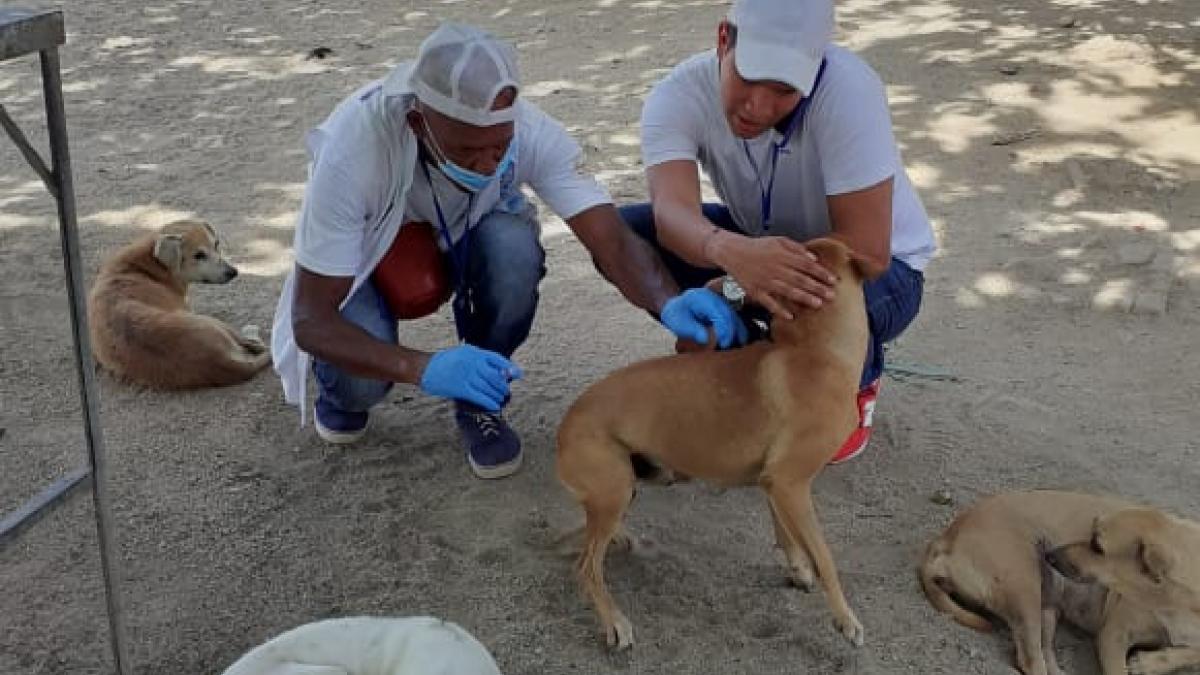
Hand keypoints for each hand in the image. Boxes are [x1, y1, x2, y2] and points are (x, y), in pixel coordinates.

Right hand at [419, 344, 522, 410]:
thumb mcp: (463, 353)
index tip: (518, 374)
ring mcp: (466, 375)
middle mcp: (472, 362)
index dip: (509, 368)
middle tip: (505, 392)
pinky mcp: (460, 388)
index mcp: (474, 352)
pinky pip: (479, 396)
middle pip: (495, 376)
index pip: (497, 359)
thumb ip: (479, 360)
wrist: (425, 368)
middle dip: (503, 385)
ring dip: (497, 395)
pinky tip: (494, 406)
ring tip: (500, 399)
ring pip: (489, 387)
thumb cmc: (445, 362)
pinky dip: (489, 402)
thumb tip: (499, 371)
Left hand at [660, 288, 747, 348]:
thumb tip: (706, 339)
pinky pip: (735, 320)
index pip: (718, 313)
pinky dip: (738, 330)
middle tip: (729, 346)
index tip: (724, 344)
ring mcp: (721, 303)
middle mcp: (715, 298)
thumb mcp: (679, 323)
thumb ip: (693, 330)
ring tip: (739, 345)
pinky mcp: (725, 310)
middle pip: (729, 314)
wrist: (677, 308)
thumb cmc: (677, 316)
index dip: (724, 329)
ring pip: (735, 317)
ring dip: (738, 331)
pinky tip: (740, 341)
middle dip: (732, 331)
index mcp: (703, 298)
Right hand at [713, 234, 836, 319]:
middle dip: (817, 288)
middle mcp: (776, 268)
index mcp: (783, 256)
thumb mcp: (778, 241)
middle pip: (800, 279)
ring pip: (787, 291)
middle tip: (832, 296)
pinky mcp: (755, 291)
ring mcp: (765, 281)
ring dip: (803, 298)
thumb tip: (813, 258)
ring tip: (818, 304)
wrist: (732, 251)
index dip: (821, 273)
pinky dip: (779, 309)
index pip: (807, 265)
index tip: (834, 280)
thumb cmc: (758, 246)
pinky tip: (790, 316)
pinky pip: (768, 302)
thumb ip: (796, 248)